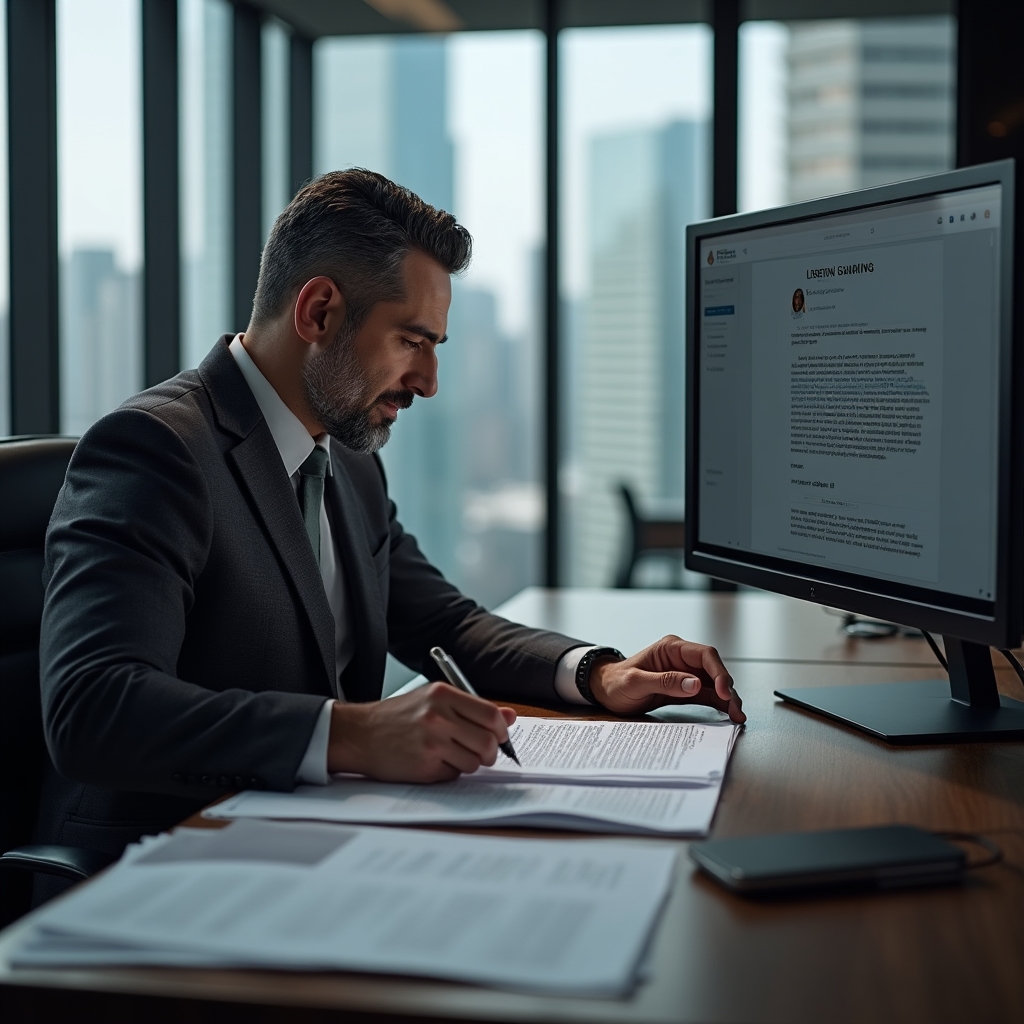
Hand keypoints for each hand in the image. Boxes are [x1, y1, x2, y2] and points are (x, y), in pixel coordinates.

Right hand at [326, 683, 516, 782]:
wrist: (360, 734)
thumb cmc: (397, 717)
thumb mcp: (432, 700)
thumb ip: (472, 707)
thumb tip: (510, 717)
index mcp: (443, 695)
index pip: (491, 714)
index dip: (501, 729)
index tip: (500, 736)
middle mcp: (438, 717)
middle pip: (487, 741)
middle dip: (490, 752)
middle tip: (482, 753)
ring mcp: (431, 743)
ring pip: (474, 762)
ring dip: (469, 763)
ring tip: (450, 754)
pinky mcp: (424, 767)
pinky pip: (454, 774)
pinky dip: (449, 772)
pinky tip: (433, 761)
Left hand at [588, 636, 744, 722]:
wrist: (605, 691)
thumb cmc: (615, 683)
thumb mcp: (635, 682)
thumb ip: (664, 682)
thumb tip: (694, 684)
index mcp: (671, 649)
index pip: (704, 655)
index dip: (718, 672)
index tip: (724, 691)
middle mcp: (682, 659)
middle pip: (714, 669)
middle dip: (728, 688)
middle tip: (736, 708)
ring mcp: (685, 674)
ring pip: (715, 684)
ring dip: (728, 699)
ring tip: (738, 715)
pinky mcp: (685, 689)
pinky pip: (708, 695)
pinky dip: (720, 704)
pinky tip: (729, 714)